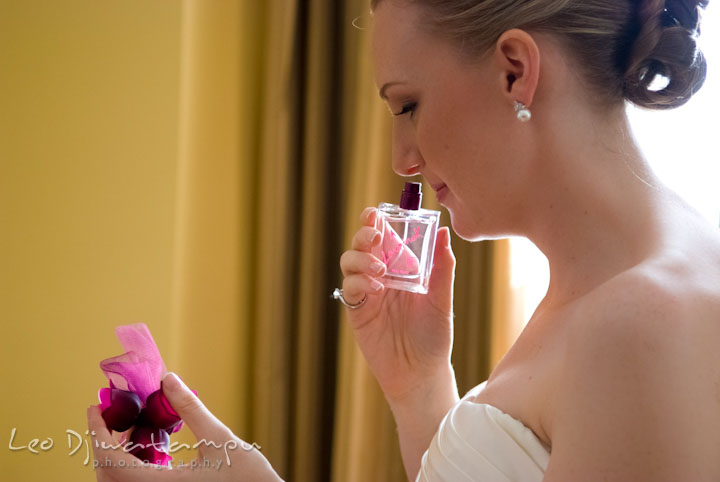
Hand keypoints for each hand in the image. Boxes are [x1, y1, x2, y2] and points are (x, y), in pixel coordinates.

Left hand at [87, 372, 282, 481]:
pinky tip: (156, 449)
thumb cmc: (248, 479)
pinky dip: (138, 467)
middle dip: (106, 441)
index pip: (110, 461)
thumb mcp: (220, 438)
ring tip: (138, 427)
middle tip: (117, 413)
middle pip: (108, 475)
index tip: (94, 407)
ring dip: (121, 455)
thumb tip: (168, 379)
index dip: (96, 433)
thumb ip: (190, 409)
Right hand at [339, 207, 456, 404]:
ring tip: (380, 270)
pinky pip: (349, 288)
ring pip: (350, 261)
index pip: (386, 236)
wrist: (420, 373)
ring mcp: (367, 292)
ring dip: (360, 258)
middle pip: (363, 244)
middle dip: (364, 234)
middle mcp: (382, 275)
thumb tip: (445, 233)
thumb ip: (441, 267)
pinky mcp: (358, 310)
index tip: (379, 211)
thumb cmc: (433, 337)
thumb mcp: (441, 299)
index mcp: (402, 268)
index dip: (379, 221)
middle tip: (376, 236)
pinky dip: (358, 282)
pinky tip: (376, 288)